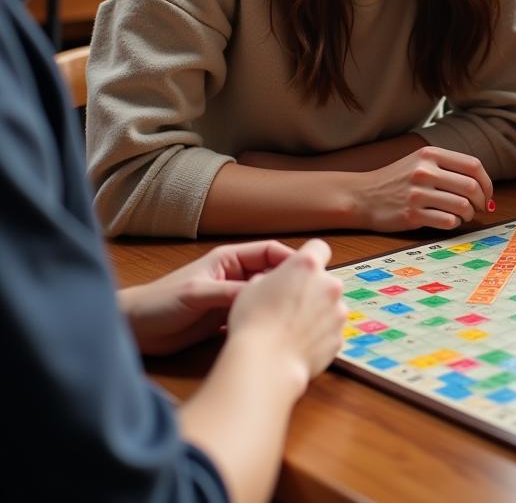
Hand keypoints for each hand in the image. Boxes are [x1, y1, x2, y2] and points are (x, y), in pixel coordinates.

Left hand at [120, 240, 298, 355]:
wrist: (133, 330)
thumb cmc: (159, 303)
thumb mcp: (197, 294)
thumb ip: (229, 292)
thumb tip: (266, 294)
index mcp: (229, 260)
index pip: (269, 252)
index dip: (291, 260)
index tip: (312, 273)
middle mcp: (234, 277)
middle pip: (271, 275)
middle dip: (291, 284)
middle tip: (313, 298)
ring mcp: (231, 299)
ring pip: (264, 299)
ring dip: (279, 306)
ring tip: (301, 317)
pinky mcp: (225, 321)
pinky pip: (252, 318)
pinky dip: (265, 323)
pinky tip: (279, 333)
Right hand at [227, 239, 346, 390]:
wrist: (265, 364)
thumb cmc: (254, 322)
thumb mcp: (251, 287)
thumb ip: (272, 277)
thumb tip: (276, 281)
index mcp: (307, 265)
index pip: (319, 248)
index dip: (309, 257)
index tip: (298, 270)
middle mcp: (329, 284)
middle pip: (325, 280)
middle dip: (312, 289)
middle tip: (289, 304)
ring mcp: (337, 312)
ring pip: (330, 306)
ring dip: (317, 312)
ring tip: (291, 328)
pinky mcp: (339, 337)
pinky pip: (330, 331)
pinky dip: (319, 335)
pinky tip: (298, 344)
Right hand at [348, 146, 493, 231]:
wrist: (363, 196)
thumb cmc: (397, 180)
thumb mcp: (420, 161)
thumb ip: (448, 167)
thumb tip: (483, 186)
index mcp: (430, 154)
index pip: (473, 166)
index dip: (486, 183)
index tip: (487, 194)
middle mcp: (424, 171)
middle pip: (471, 187)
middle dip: (482, 201)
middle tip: (480, 208)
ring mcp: (418, 193)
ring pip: (462, 206)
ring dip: (468, 214)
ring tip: (463, 215)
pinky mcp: (412, 215)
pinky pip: (447, 221)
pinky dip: (454, 223)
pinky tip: (449, 221)